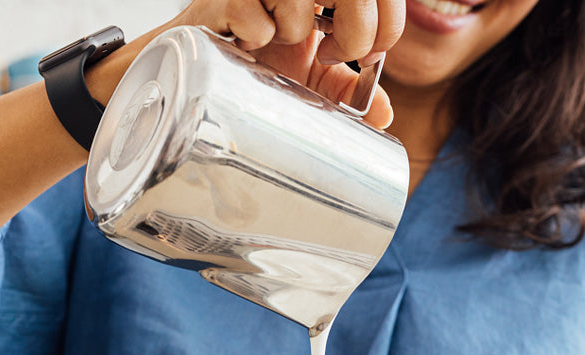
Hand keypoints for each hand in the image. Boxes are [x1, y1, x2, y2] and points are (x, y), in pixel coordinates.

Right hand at [168, 0, 403, 127]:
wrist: (199, 69)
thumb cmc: (256, 64)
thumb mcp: (309, 79)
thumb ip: (347, 90)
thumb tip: (384, 113)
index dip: (385, 23)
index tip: (368, 55)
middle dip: (355, 32)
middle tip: (331, 55)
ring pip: (301, 4)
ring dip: (291, 35)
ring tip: (270, 40)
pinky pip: (259, 21)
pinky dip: (254, 39)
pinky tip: (241, 39)